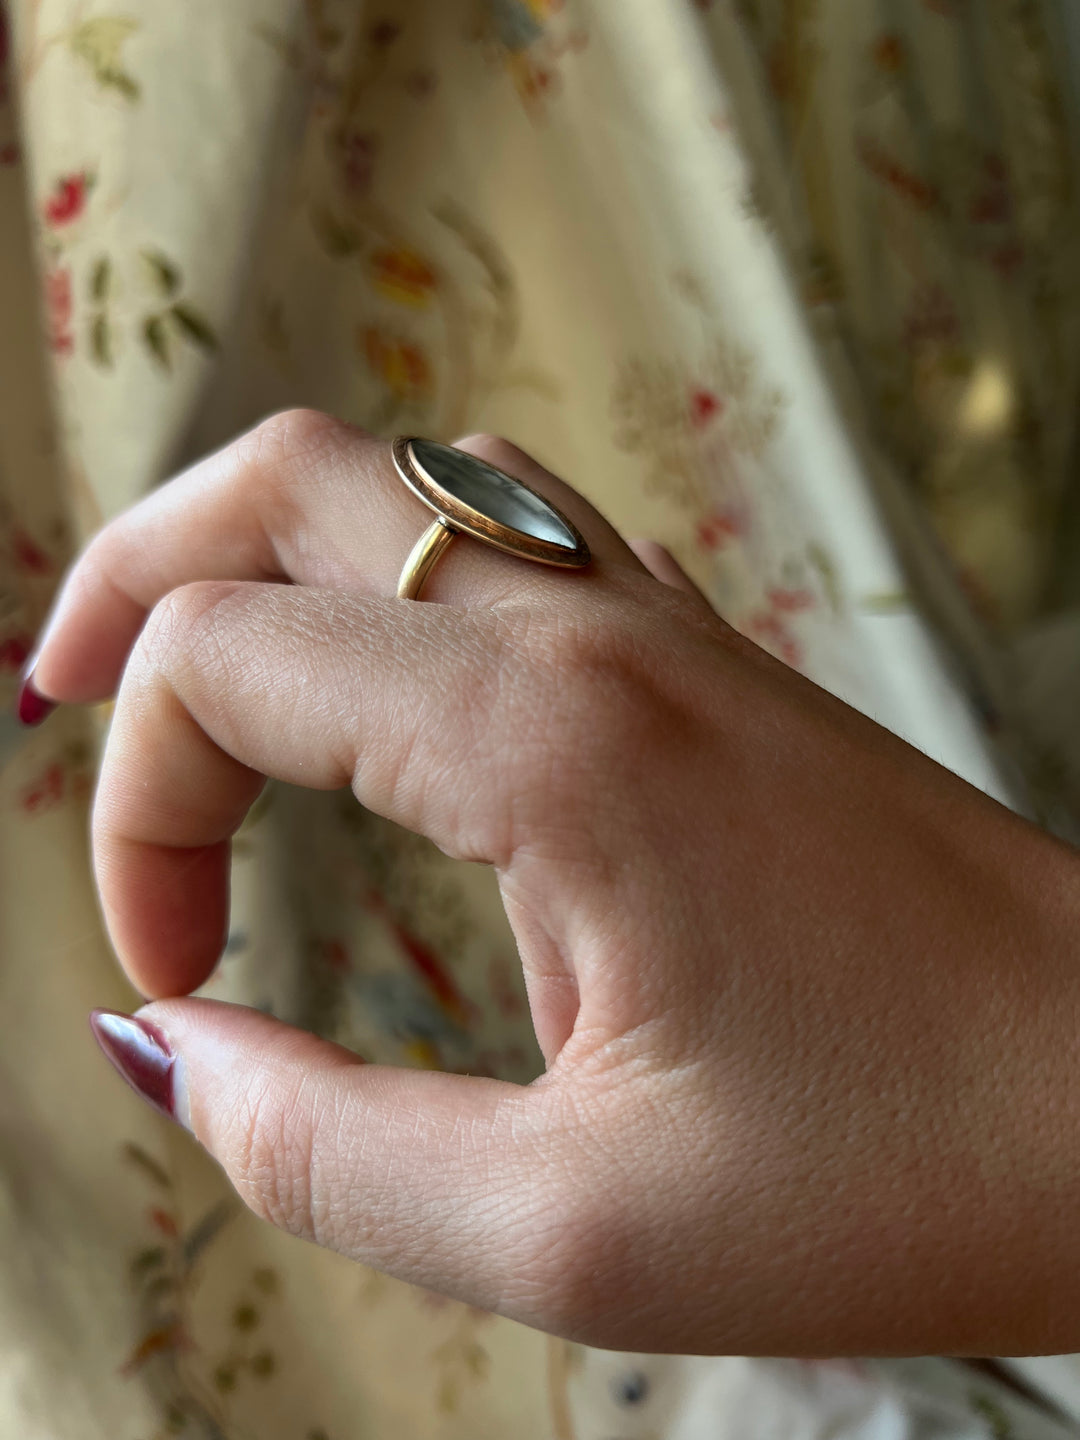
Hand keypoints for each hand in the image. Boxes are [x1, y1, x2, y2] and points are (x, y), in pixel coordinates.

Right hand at [26, 412, 1079, 1355]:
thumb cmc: (901, 1170)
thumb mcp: (576, 1228)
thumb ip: (324, 1151)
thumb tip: (169, 1051)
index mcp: (547, 740)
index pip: (225, 667)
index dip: (137, 816)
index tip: (171, 971)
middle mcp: (599, 634)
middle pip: (294, 482)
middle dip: (139, 573)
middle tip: (58, 695)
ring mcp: (665, 628)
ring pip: (408, 483)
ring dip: (266, 558)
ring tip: (193, 679)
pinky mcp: (706, 667)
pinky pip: (508, 545)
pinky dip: (387, 588)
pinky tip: (373, 698)